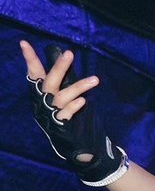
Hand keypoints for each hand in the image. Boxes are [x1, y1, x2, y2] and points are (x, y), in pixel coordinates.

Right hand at [20, 41, 123, 184]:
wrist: (77, 147)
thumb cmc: (71, 117)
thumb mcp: (65, 97)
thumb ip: (64, 82)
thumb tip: (66, 58)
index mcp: (42, 94)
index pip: (35, 73)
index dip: (30, 59)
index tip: (24, 43)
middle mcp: (43, 103)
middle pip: (49, 82)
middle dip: (59, 67)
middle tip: (69, 53)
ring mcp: (51, 114)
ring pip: (61, 96)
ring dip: (78, 86)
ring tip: (95, 80)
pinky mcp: (60, 126)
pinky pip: (65, 114)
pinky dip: (73, 107)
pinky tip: (83, 102)